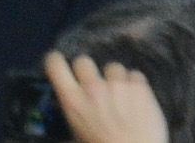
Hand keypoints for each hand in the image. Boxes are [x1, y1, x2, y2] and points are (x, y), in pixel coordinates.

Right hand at [42, 52, 168, 142]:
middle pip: (83, 61)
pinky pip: (134, 75)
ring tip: (119, 98)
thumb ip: (74, 112)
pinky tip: (135, 100)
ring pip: (112, 67)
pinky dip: (134, 85)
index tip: (58, 63)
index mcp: (73, 102)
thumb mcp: (77, 134)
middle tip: (93, 85)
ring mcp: (117, 85)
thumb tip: (73, 105)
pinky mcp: (139, 86)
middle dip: (86, 71)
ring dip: (114, 79)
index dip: (55, 61)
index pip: (55, 66)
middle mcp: (93, 88)